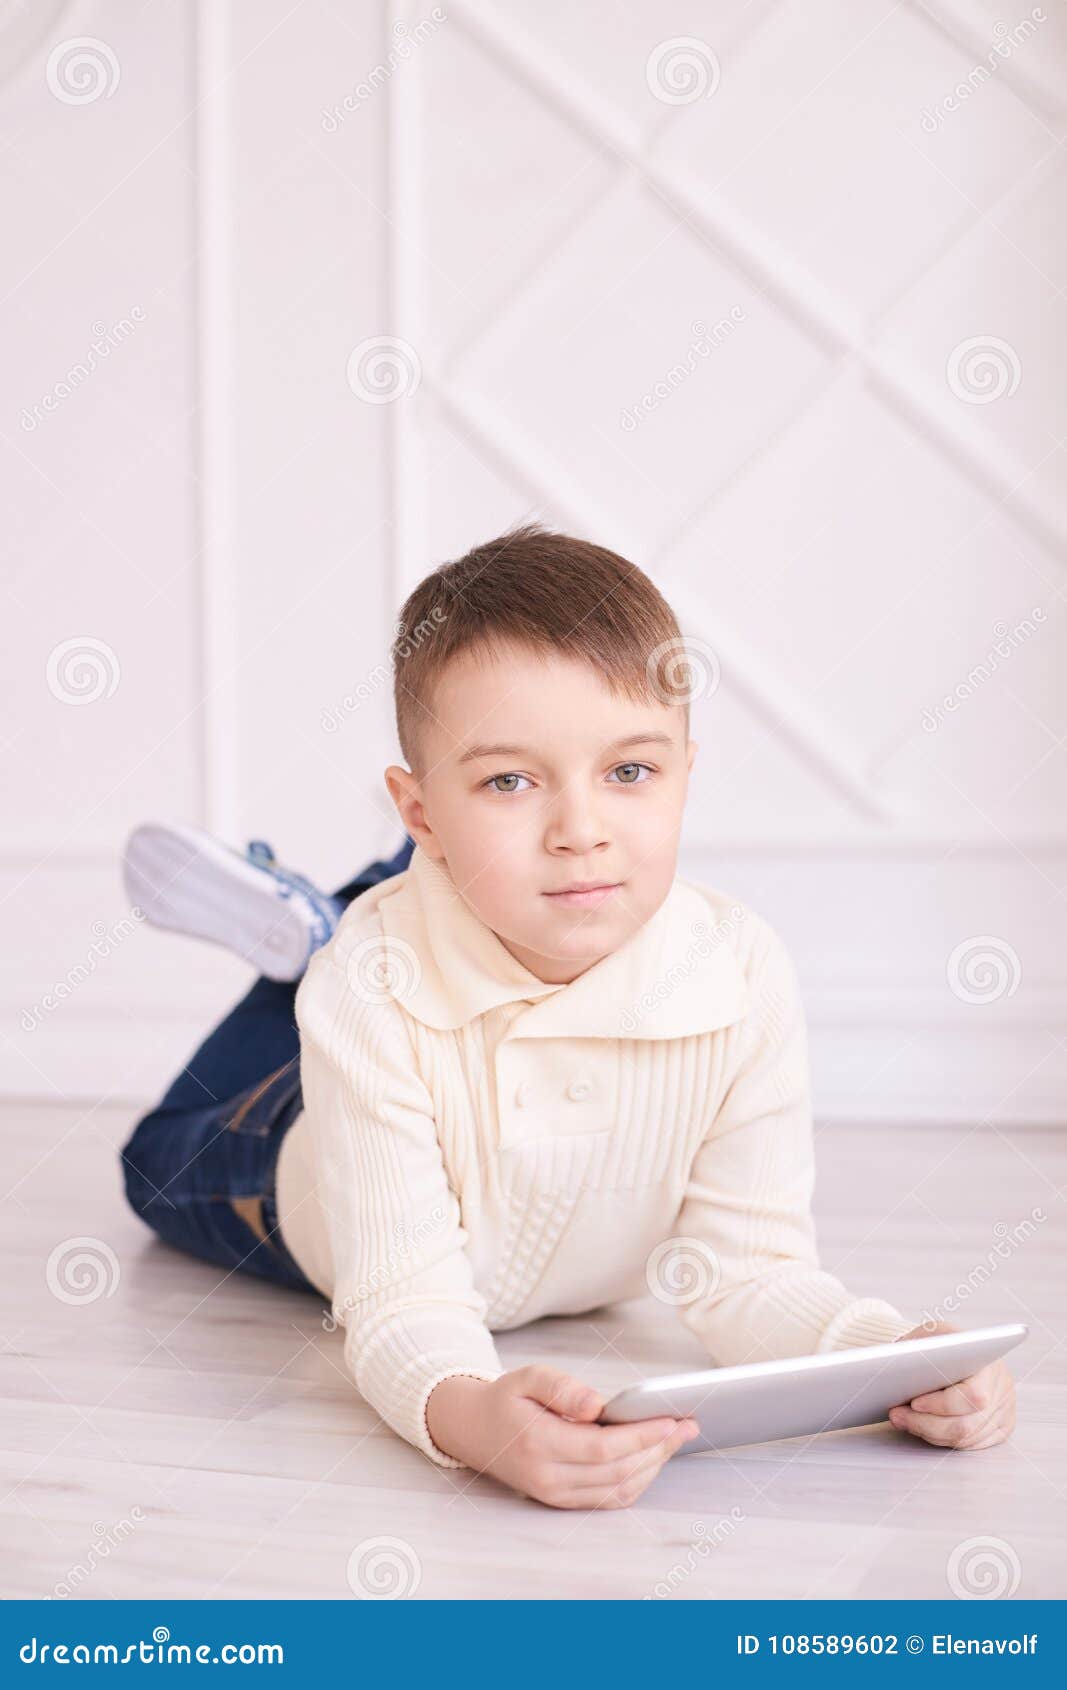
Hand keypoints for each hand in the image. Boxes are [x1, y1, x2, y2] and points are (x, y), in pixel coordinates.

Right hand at [426, 1364, 700, 1508]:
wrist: (475, 1430)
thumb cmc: (507, 1400)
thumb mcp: (526, 1377)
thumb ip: (562, 1387)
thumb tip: (597, 1405)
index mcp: (538, 1444)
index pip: (603, 1448)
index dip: (642, 1436)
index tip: (672, 1420)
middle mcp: (548, 1478)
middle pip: (617, 1471)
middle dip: (658, 1449)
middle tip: (688, 1426)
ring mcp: (555, 1495)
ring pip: (618, 1489)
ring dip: (653, 1466)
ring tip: (676, 1439)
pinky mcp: (562, 1502)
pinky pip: (608, 1498)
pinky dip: (637, 1480)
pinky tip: (652, 1457)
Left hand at [888, 1320, 1015, 1449]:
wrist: (958, 1349)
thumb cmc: (941, 1343)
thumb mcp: (928, 1335)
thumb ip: (916, 1350)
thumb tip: (898, 1368)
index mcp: (989, 1363)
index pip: (973, 1395)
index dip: (942, 1404)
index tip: (914, 1402)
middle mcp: (1001, 1388)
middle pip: (967, 1424)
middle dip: (926, 1423)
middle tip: (897, 1415)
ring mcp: (1004, 1411)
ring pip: (965, 1438)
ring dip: (929, 1433)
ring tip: (902, 1420)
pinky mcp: (1001, 1428)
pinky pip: (970, 1444)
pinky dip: (942, 1438)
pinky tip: (922, 1427)